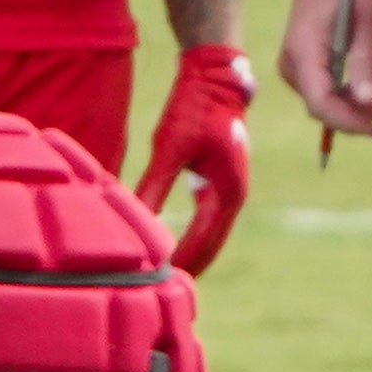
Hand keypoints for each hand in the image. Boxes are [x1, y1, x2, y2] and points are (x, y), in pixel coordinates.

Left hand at [136, 46, 257, 274]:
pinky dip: (195, 237)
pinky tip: (176, 248)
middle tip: (164, 293)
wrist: (215, 78)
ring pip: (212, 235)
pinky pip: (209, 220)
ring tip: (169, 279)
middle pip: (212, 245)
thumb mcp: (169, 147)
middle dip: (190, 267)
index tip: (159, 283)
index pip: (202, 241)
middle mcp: (234, 196)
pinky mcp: (221, 182)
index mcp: (228, 191)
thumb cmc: (193, 108)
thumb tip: (137, 220)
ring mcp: (230, 190)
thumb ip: (154, 186)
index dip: (181, 262)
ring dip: (194, 254)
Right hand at [279, 0, 371, 140]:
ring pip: (329, 101)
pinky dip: (354, 88)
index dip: (348, 121)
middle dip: (363, 109)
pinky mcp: (305, 66)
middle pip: (326, 106)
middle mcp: (293, 65)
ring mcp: (296, 67)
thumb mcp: (369, 19)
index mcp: (303, 52)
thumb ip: (365, 60)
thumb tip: (367, 102)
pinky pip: (328, 89)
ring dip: (362, 98)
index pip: (320, 103)